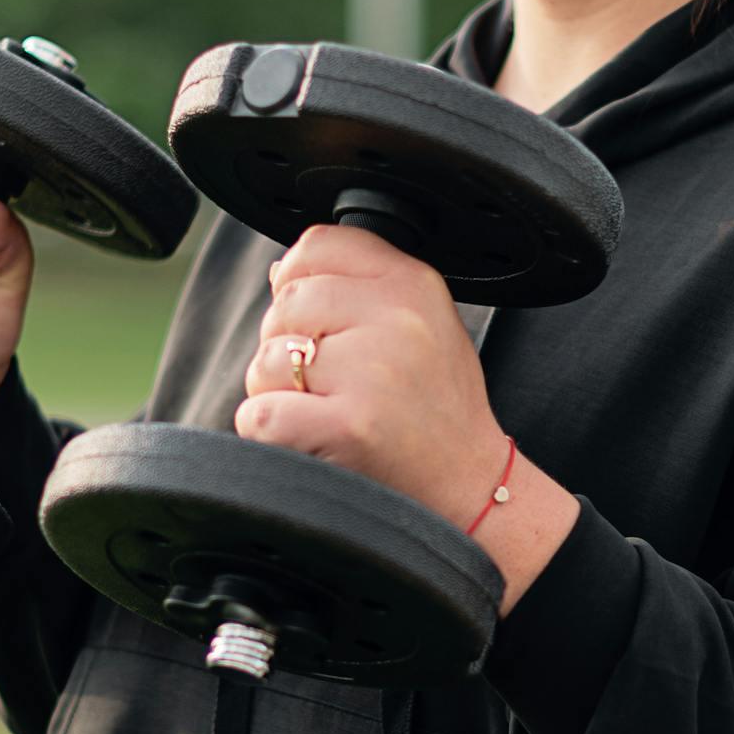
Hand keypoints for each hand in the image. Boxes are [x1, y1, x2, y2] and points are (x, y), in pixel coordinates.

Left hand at [237, 223, 510, 530]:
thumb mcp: (424, 325)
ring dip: (279, 394)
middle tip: (333, 385)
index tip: (318, 323)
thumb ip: (359, 289)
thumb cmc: (439, 410)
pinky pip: (261, 415)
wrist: (472, 488)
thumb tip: (278, 269)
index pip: (319, 245)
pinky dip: (273, 434)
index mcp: (414, 284)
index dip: (298, 281)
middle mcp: (397, 319)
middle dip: (289, 347)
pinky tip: (314, 440)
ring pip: (266, 361)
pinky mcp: (348, 427)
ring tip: (331, 414)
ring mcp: (372, 373)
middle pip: (284, 304)